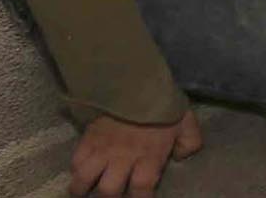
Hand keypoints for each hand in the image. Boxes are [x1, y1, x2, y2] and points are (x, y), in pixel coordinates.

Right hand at [69, 110, 201, 197]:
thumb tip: (181, 157)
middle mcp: (123, 158)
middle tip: (111, 193)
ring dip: (83, 187)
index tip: (139, 197)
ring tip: (84, 189)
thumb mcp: (186, 121)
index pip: (141, 190)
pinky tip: (80, 169)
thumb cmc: (163, 102)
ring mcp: (103, 149)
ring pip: (85, 179)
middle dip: (109, 197)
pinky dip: (76, 168)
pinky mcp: (88, 137)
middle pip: (109, 190)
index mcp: (149, 157)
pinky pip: (76, 160)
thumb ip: (189, 142)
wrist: (136, 81)